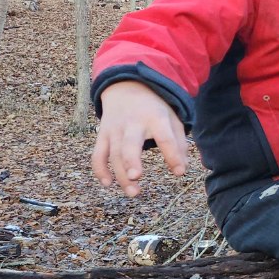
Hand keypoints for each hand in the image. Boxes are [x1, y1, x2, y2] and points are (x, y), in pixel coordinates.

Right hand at [91, 81, 188, 196]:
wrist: (127, 86)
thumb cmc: (155, 108)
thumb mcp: (173, 118)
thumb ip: (179, 143)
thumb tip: (181, 169)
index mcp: (155, 118)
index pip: (165, 138)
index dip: (172, 155)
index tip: (179, 173)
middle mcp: (132, 124)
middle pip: (129, 144)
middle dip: (131, 161)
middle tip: (136, 177)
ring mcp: (115, 129)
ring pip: (113, 154)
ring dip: (120, 175)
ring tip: (133, 192)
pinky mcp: (103, 135)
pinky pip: (97, 154)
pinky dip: (99, 169)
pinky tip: (107, 184)